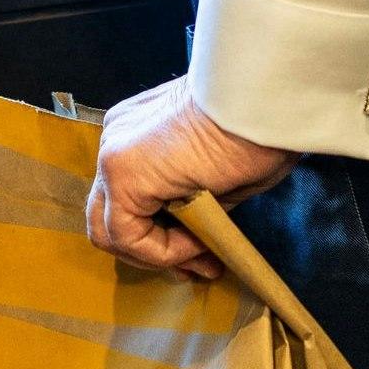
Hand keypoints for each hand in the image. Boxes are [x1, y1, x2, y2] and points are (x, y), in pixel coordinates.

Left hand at [86, 77, 295, 280]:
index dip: (161, 236)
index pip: (127, 199)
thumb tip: (194, 239)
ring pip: (107, 230)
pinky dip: (161, 251)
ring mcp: (113, 154)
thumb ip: (193, 203)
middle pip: (108, 217)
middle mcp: (116, 140)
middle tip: (198, 265)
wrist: (261, 103)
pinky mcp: (121, 173)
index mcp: (137, 134)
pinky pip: (127, 235)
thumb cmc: (256, 131)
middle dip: (152, 252)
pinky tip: (198, 242)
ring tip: (203, 255)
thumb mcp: (219, 177)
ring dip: (155, 255)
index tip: (204, 252)